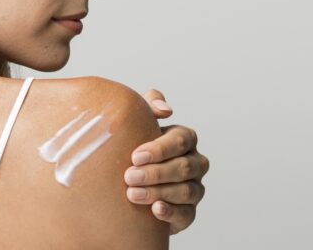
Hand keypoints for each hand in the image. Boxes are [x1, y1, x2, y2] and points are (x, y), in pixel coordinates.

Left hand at [124, 89, 209, 234]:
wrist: (123, 179)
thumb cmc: (132, 143)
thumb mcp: (137, 120)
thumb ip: (150, 104)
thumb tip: (165, 109)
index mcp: (184, 139)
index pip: (181, 140)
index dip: (159, 149)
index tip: (135, 156)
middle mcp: (195, 163)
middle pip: (184, 167)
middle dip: (155, 173)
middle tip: (128, 176)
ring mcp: (194, 188)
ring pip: (186, 191)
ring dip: (158, 192)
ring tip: (132, 193)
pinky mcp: (188, 212)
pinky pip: (187, 214)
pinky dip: (171, 212)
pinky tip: (154, 210)